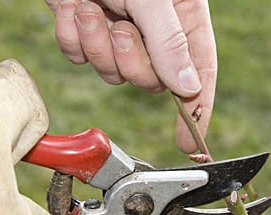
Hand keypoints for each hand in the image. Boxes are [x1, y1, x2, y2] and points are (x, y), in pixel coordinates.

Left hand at [45, 0, 217, 152]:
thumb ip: (169, 40)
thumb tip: (187, 88)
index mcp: (182, 15)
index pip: (199, 72)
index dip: (198, 112)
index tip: (192, 145)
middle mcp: (153, 27)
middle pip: (151, 79)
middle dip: (130, 61)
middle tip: (121, 27)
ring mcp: (117, 29)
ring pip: (112, 72)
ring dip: (96, 44)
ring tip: (91, 4)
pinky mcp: (84, 27)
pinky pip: (79, 56)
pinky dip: (71, 36)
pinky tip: (71, 4)